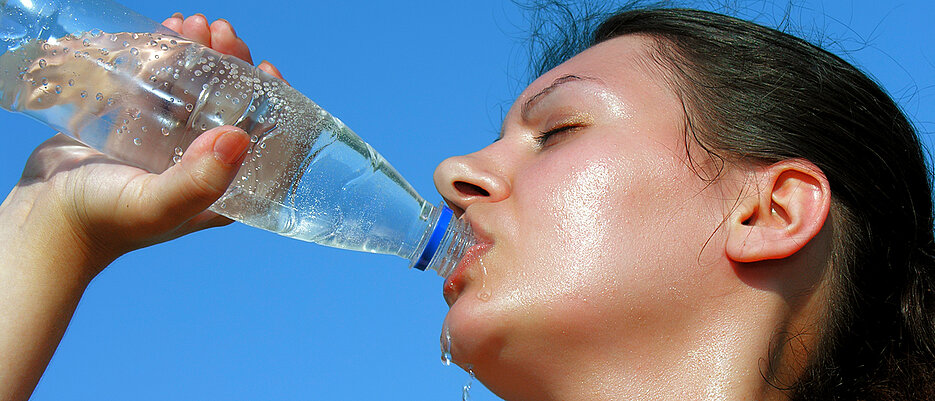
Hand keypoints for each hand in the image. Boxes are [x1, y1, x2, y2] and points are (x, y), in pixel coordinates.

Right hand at [0, 16, 275, 400]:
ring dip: (200, 54)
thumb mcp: (158, 204)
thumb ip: (199, 180)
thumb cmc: (104, 221)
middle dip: (231, 65)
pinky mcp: (136, 126)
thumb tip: (241, 137)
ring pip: (196, 89)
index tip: (264, 67)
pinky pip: (160, 85)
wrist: (43, 218)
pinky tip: (169, 30)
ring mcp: (168, 144)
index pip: (261, 139)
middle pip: (231, 106)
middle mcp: (201, 165)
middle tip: (221, 33)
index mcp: (222, 189)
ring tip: (194, 25)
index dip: (271, 101)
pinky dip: (167, 56)